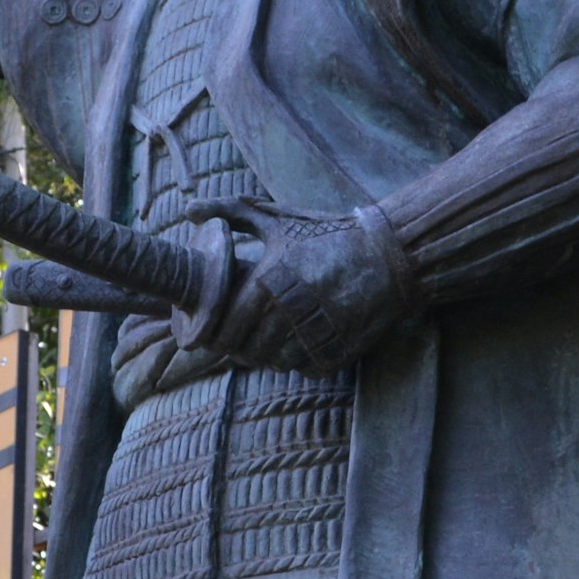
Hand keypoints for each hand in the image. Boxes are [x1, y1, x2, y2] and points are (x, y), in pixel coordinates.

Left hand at [194, 207, 418, 372]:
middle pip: (248, 351)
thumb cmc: (327, 235)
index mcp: (272, 280)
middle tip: (238, 338)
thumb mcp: (278, 219)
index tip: (212, 331)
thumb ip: (230, 213)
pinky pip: (305, 368)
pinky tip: (300, 340)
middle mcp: (293, 311)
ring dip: (268, 354)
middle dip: (238, 347)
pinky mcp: (339, 352)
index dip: (215, 334)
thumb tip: (187, 210)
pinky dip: (299, 359)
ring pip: (275, 363)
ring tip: (269, 337)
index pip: (227, 326)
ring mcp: (318, 335)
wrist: (390, 255)